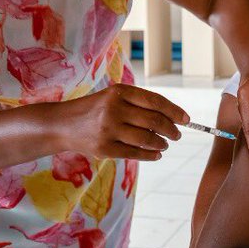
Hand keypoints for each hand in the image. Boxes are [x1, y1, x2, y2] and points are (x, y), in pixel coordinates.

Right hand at [54, 84, 187, 160]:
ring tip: (165, 144)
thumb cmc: (96, 110)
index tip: (186, 119)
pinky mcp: (104, 148)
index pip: (155, 101)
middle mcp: (114, 108)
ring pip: (147, 139)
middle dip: (171, 130)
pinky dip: (150, 155)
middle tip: (177, 135)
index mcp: (119, 92)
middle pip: (154, 121)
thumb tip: (172, 119)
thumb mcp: (114, 98)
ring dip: (161, 143)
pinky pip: (135, 154)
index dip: (174, 111)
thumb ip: (139, 105)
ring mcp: (108, 129)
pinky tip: (156, 154)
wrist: (62, 124)